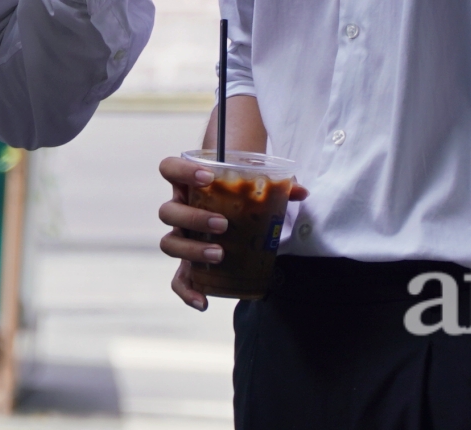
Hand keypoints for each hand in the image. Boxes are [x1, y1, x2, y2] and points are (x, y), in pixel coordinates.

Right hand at [157, 153, 309, 311]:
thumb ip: (277, 187)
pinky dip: (187, 291)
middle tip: (223, 224)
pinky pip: (178, 280)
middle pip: (168, 211)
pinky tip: (203, 302)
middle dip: (194, 218)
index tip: (208, 177)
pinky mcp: (187, 264)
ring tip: (220, 254)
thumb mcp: (255, 188)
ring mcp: (181, 237)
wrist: (229, 212)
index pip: (169, 169)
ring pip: (170, 243)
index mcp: (188, 185)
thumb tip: (301, 192)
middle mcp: (179, 209)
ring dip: (192, 250)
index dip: (182, 170)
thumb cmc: (238, 196)